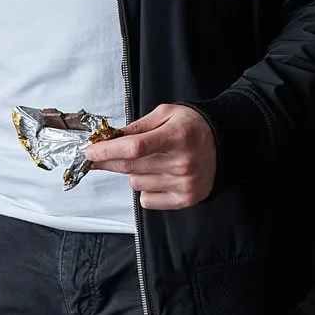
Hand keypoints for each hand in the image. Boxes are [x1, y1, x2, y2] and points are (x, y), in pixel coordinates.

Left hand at [83, 103, 216, 208]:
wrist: (225, 143)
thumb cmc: (193, 127)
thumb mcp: (167, 114)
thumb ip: (139, 126)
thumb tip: (111, 138)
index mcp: (177, 136)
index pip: (134, 147)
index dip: (108, 150)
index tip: (90, 151)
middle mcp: (182, 162)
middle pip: (131, 167)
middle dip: (108, 161)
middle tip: (97, 156)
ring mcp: (184, 183)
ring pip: (136, 184)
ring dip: (133, 173)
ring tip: (150, 162)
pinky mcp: (185, 199)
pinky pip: (148, 200)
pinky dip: (145, 190)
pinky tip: (158, 177)